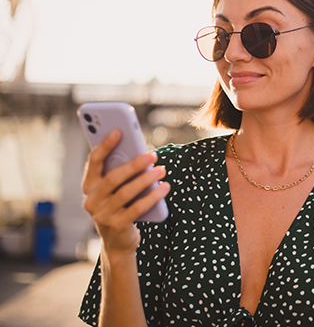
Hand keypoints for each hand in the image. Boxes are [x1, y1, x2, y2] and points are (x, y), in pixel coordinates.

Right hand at [81, 130, 169, 256]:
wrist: (118, 243)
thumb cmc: (120, 207)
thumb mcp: (116, 190)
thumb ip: (121, 173)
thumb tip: (140, 153)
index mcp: (88, 186)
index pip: (94, 162)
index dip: (105, 145)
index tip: (118, 131)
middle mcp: (91, 200)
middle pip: (113, 177)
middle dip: (134, 164)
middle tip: (152, 155)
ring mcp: (102, 215)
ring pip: (126, 192)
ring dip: (146, 180)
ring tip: (161, 170)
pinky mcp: (116, 226)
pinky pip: (137, 208)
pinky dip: (152, 196)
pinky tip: (165, 188)